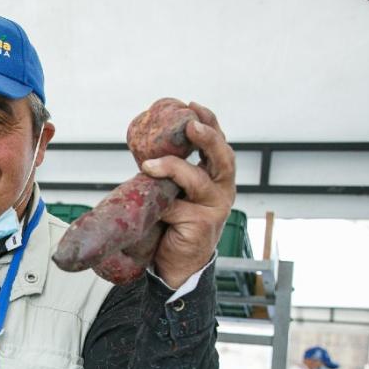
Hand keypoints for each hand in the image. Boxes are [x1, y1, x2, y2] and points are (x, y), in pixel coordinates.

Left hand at [140, 102, 235, 287]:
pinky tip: (154, 211)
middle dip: (207, 137)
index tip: (191, 105)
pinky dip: (162, 207)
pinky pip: (178, 208)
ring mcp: (216, 206)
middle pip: (222, 156)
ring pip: (197, 180)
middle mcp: (222, 187)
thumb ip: (169, 171)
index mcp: (216, 174)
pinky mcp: (203, 224)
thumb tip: (145, 145)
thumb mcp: (173, 190)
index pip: (217, 143)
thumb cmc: (174, 221)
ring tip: (149, 165)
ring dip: (172, 168)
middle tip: (190, 125)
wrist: (177, 262)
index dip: (208, 122)